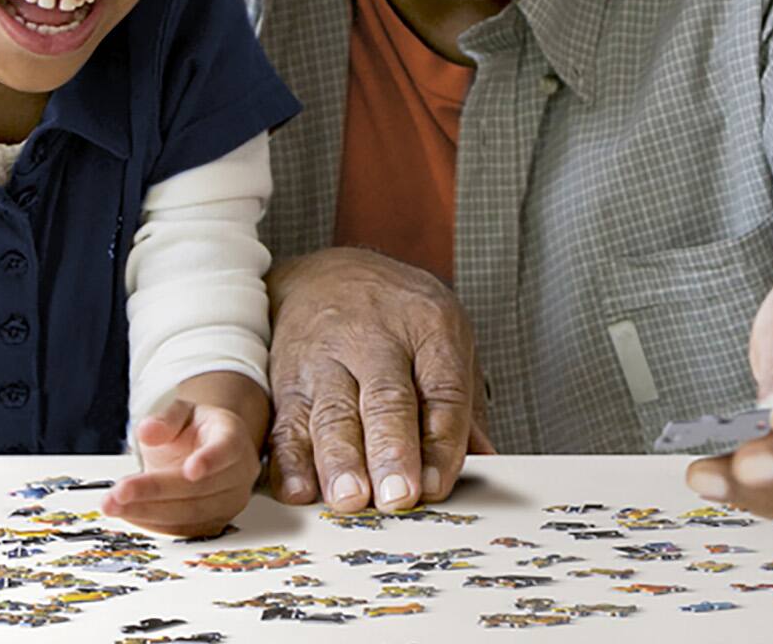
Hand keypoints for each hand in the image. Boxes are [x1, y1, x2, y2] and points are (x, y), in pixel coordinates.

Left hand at [103, 391, 261, 536]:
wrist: (205, 451)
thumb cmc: (194, 431)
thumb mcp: (180, 413)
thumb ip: (165, 419)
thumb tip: (147, 430)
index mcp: (232, 438)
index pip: (226, 449)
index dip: (210, 460)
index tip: (190, 470)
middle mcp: (238, 473)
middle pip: (199, 488)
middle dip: (156, 491)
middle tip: (120, 491)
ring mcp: (229, 502)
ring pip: (190, 514)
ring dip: (148, 511)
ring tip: (113, 505)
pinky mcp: (214, 523)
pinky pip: (183, 530)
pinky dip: (152, 523)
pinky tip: (127, 513)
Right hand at [265, 248, 492, 512]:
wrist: (323, 274)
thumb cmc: (398, 318)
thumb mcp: (444, 338)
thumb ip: (463, 406)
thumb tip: (486, 463)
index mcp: (429, 326)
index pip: (442, 389)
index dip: (440, 441)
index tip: (437, 486)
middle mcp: (376, 338)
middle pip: (386, 399)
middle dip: (391, 450)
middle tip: (397, 495)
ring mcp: (325, 357)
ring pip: (332, 412)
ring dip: (340, 460)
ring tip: (349, 498)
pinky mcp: (286, 379)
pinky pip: (285, 422)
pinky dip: (289, 460)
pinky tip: (299, 490)